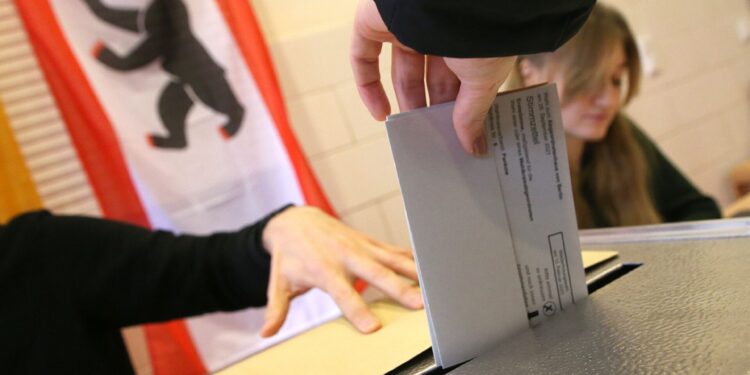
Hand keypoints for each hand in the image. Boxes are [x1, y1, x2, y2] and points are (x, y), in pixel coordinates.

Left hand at [259, 206, 421, 336]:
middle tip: (418, 305)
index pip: (343, 294)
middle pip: (375, 274)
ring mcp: (359, 246)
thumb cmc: (289, 255)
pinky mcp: (367, 241)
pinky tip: (429, 268)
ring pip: (390, 259)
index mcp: (323, 269)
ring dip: (412, 272)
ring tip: (434, 285)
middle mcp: (344, 256)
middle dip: (398, 289)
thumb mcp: (278, 281)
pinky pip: (391, 250)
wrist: (296, 220)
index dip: (357, 310)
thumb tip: (266, 332)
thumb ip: (276, 308)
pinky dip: (409, 258)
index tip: (373, 327)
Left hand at [351, 0, 516, 154]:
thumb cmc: (482, 32)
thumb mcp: (483, 80)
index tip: (458, 132)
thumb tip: (472, 145)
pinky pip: (363, 57)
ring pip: (401, 70)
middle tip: (436, 138)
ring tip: (412, 135)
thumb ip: (472, 113)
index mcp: (467, 37)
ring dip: (405, 102)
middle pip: (431, 76)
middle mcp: (438, 28)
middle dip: (432, 108)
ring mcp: (405, 24)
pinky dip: (368, 87)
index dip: (457, 105)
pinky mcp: (376, 20)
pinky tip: (381, 115)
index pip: (460, 76)